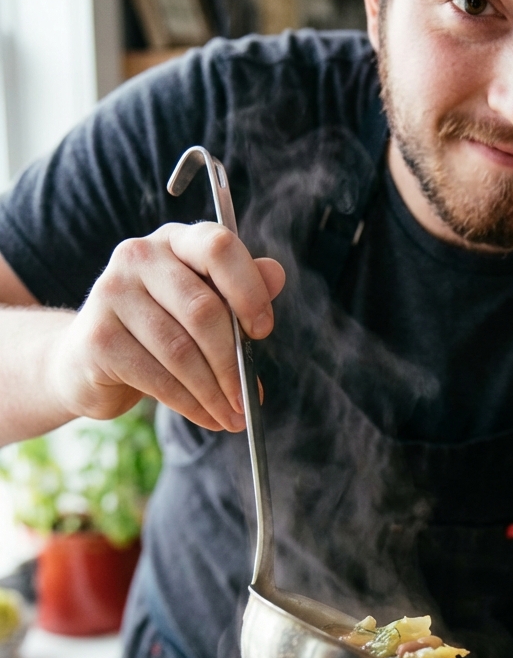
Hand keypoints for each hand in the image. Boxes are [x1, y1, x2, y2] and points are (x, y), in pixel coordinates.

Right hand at [50, 222, 284, 429]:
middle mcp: (139, 256)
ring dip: (214, 393)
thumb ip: (240, 290)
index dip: (249, 290)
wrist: (90, 361)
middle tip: (249, 398)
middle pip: (203, 310)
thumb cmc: (159, 330)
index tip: (263, 330)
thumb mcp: (202, 306)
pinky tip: (207, 417)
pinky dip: (190, 404)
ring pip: (181, 351)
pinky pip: (158, 377)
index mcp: (175, 240)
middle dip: (233, 363)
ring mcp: (112, 293)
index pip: (219, 247)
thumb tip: (277, 274)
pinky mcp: (98, 337)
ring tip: (233, 417)